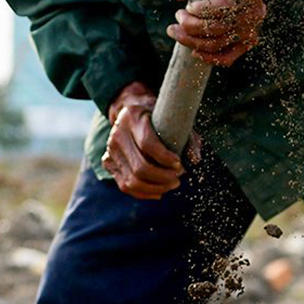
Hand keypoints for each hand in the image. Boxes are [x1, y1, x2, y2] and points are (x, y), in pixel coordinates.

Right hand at [103, 81, 198, 200]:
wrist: (129, 109)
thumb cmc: (157, 115)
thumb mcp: (173, 119)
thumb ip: (188, 138)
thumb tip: (195, 159)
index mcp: (133, 117)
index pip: (148, 144)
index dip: (166, 159)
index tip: (180, 164)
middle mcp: (117, 134)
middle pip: (140, 167)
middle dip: (163, 177)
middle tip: (178, 178)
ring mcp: (110, 150)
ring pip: (132, 181)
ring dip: (155, 188)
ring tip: (172, 184)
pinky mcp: (108, 162)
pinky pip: (125, 186)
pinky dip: (144, 193)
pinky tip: (159, 192)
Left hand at [167, 0, 265, 66]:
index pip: (226, 6)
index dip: (203, 10)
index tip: (187, 7)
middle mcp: (257, 11)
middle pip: (218, 27)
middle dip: (191, 25)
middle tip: (177, 17)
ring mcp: (252, 30)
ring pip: (218, 43)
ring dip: (191, 41)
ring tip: (174, 31)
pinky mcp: (246, 43)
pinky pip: (228, 58)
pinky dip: (210, 58)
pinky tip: (193, 51)